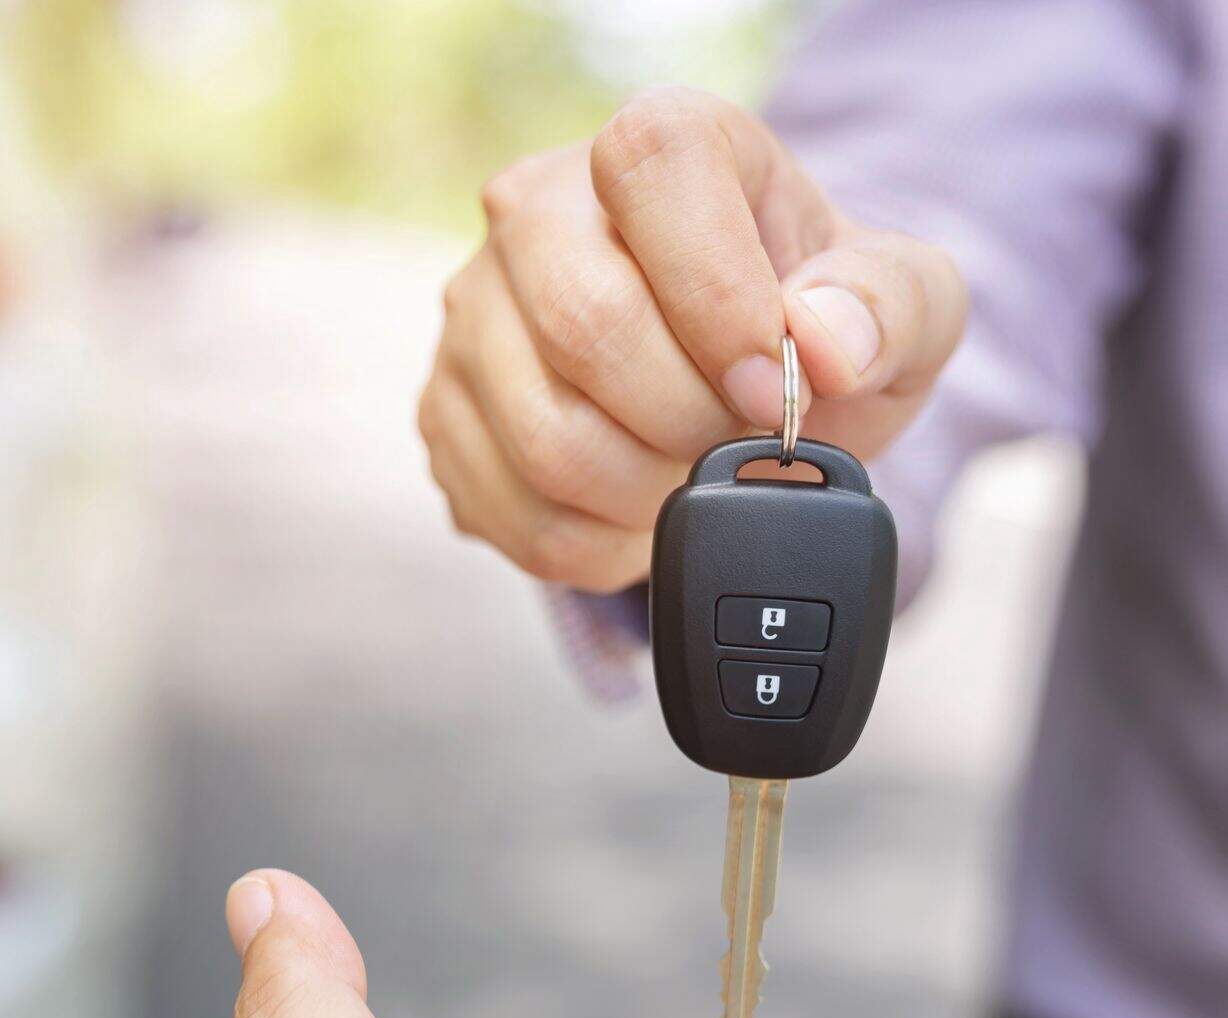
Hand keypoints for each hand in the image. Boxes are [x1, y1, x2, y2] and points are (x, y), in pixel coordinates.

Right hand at [419, 88, 965, 589]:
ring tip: (693, 478)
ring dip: (650, 494)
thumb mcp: (901, 302)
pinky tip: (639, 510)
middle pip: (585, 325)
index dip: (720, 294)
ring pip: (547, 440)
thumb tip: (823, 342)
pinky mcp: (443, 415)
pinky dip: (602, 545)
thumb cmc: (811, 325)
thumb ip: (889, 305)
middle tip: (739, 444)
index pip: (652, 172)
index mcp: (654, 146)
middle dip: (690, 420)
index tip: (774, 384)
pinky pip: (517, 517)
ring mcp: (472, 317)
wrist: (737, 384)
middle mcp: (534, 212)